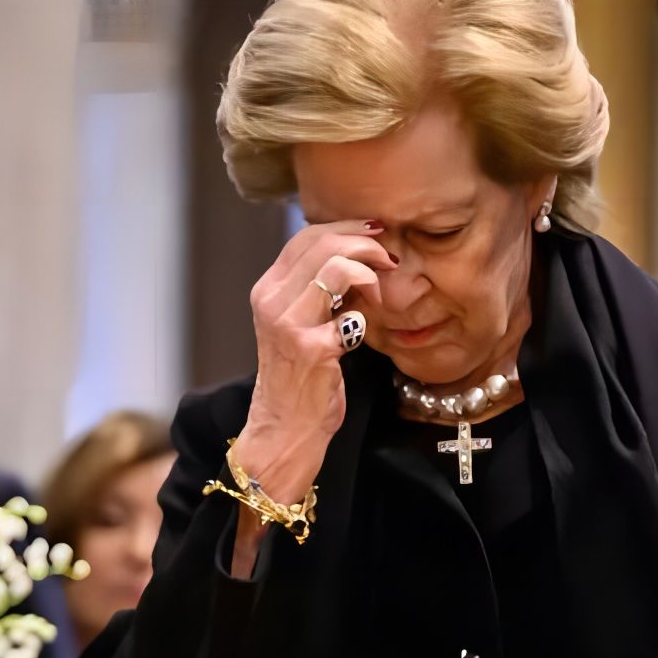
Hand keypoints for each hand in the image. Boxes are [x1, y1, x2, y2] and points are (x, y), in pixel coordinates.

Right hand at [232, 219, 392, 508]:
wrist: (285, 428)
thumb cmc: (300, 378)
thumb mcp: (300, 324)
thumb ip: (317, 291)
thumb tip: (355, 255)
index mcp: (267, 290)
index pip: (305, 237)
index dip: (345, 228)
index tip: (376, 234)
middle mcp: (270, 300)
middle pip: (321, 243)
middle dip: (365, 242)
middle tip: (389, 258)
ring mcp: (287, 323)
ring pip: (335, 266)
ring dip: (369, 270)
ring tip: (381, 291)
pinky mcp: (309, 348)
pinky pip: (350, 313)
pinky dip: (368, 313)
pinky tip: (371, 325)